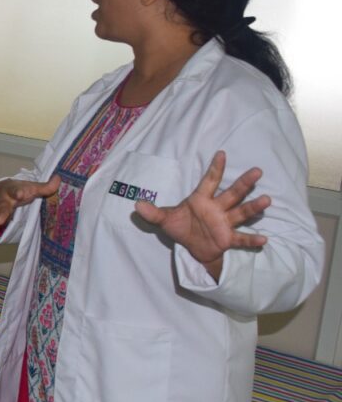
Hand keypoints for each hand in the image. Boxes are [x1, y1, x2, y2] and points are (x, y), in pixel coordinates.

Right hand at [0, 175, 60, 244]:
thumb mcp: (32, 186)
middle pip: (1, 208)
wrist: (0, 188)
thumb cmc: (18, 189)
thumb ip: (45, 187)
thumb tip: (59, 179)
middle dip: (0, 214)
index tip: (20, 194)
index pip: (16, 191)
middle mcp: (2, 201)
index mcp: (12, 191)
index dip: (18, 193)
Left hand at [135, 151, 269, 277]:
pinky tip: (264, 239)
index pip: (209, 181)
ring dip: (253, 207)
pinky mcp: (227, 239)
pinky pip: (241, 238)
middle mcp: (217, 208)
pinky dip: (251, 239)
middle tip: (257, 171)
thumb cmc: (181, 227)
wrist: (192, 248)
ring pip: (241, 212)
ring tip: (266, 200)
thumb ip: (153, 212)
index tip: (221, 153)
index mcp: (201, 200)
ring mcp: (224, 223)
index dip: (214, 168)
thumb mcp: (164, 220)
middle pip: (232, 193)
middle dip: (244, 183)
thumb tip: (136, 205)